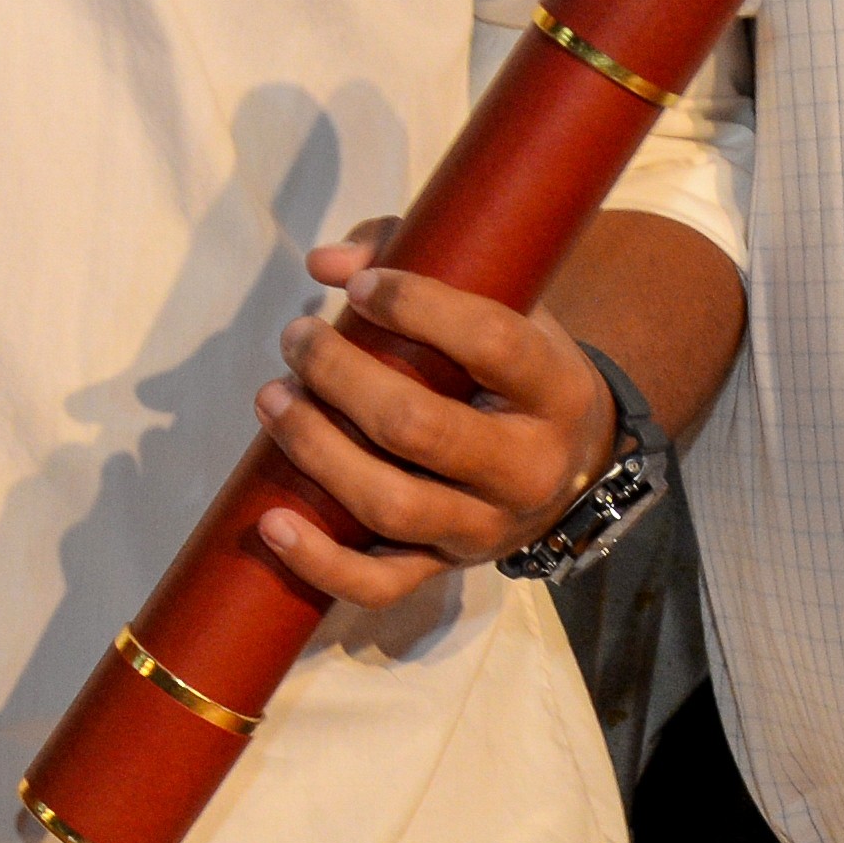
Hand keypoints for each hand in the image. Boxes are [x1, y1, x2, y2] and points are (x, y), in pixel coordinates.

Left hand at [239, 216, 620, 610]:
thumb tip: (326, 263)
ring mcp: (485, 528)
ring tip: (272, 398)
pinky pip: (379, 585)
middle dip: (342, 378)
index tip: (359, 287)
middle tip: (297, 338)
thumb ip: (417, 257)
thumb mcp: (504, 303)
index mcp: (554, 388)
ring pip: (392, 505)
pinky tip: (270, 523)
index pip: (490, 342)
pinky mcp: (446, 570)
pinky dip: (319, 562)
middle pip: (422, 429)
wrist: (573, 466)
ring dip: (317, 451)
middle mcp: (527, 468)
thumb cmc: (515, 367)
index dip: (416, 307)